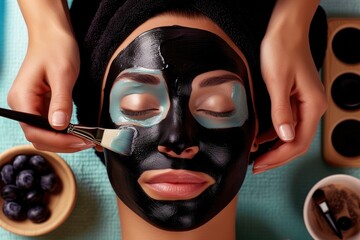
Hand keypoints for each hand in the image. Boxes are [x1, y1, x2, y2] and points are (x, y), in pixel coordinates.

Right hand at [7, 26, 93, 151]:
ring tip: (88, 140)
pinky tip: (81, 133)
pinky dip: (65, 133)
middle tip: (89, 142)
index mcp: (22, 99)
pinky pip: (51, 125)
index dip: (58, 141)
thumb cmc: (56, 48)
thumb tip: (59, 126)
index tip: (81, 141)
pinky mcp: (42, 105)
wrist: (52, 34)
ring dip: (66, 141)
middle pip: (39, 138)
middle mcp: (23, 106)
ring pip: (46, 135)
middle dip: (64, 144)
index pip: (35, 132)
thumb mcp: (62, 74)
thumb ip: (61, 102)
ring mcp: (31, 106)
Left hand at [252, 24, 326, 173]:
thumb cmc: (282, 50)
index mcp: (312, 106)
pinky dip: (273, 133)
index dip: (278, 157)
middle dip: (276, 156)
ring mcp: (304, 104)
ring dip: (274, 147)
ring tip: (256, 155)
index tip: (260, 164)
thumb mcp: (277, 82)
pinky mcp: (294, 99)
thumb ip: (281, 112)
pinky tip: (260, 138)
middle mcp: (312, 107)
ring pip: (291, 135)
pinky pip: (286, 123)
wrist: (285, 30)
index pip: (297, 142)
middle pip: (296, 142)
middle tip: (257, 165)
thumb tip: (285, 137)